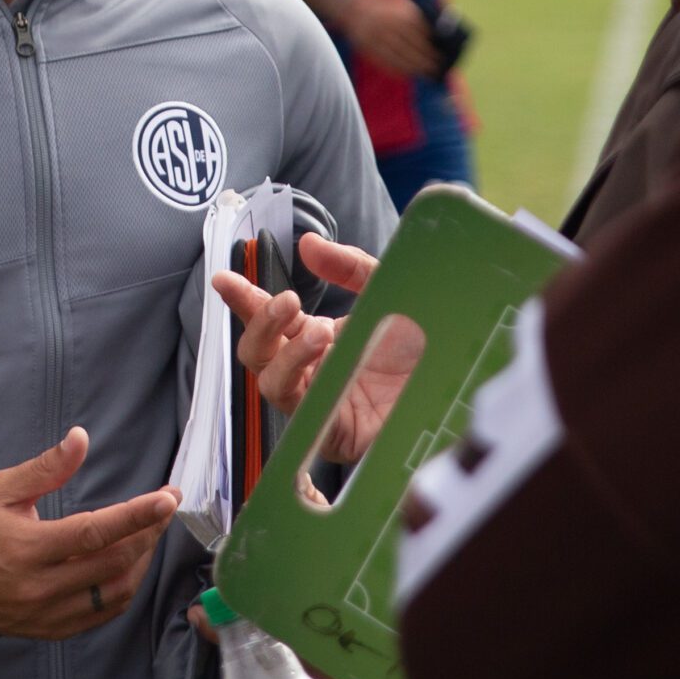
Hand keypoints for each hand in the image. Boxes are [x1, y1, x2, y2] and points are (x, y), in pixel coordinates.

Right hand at [0, 427, 178, 639]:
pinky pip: (102, 614)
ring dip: (141, 561)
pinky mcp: (53, 629)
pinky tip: (130, 564)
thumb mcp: (2, 489)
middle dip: (148, 532)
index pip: (93, 533)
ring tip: (149, 532)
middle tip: (164, 507)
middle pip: (113, 562)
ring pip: (115, 592)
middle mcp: (41, 586)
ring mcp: (48, 613)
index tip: (167, 498)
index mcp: (28, 548)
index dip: (135, 516)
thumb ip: (46, 467)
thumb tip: (80, 438)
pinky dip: (125, 588)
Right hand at [214, 234, 403, 463]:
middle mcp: (310, 370)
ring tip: (320, 333)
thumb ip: (350, 267)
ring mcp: (319, 402)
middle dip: (261, 324)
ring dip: (287, 355)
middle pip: (257, 354)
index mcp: (316, 337)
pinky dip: (306, 390)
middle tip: (289, 302)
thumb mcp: (387, 291)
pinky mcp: (333, 434)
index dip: (243, 299)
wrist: (455, 383)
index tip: (224, 279)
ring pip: (270, 384)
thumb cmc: (422, 344)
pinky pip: (303, 416)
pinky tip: (325, 368)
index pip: (268, 320)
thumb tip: (307, 245)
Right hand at [338, 0, 440, 79]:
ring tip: (427, 72)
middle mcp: (390, 26)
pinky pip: (387, 62)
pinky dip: (400, 70)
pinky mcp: (369, 49)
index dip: (432, 48)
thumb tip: (437, 35)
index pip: (422, 35)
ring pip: (401, 58)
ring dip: (416, 68)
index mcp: (401, 14)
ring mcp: (378, 38)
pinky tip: (410, 73)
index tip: (442, 55)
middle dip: (427, 60)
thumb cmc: (386, 8)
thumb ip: (418, 18)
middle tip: (438, 67)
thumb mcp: (402, 6)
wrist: (355, 8)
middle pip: (413, 48)